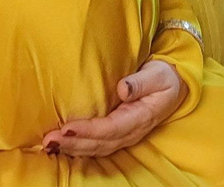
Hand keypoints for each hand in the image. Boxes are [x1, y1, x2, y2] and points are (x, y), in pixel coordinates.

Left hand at [43, 59, 186, 156]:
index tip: (67, 128)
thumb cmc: (164, 77)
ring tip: (50, 143)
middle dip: (73, 143)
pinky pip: (97, 144)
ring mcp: (125, 134)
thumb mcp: (158, 75)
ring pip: (96, 147)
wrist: (174, 84)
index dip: (88, 131)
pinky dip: (79, 146)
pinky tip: (63, 144)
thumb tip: (122, 89)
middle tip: (49, 139)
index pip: (111, 129)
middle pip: (99, 143)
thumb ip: (140, 82)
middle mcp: (131, 131)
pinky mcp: (118, 132)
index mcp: (141, 117)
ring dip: (72, 148)